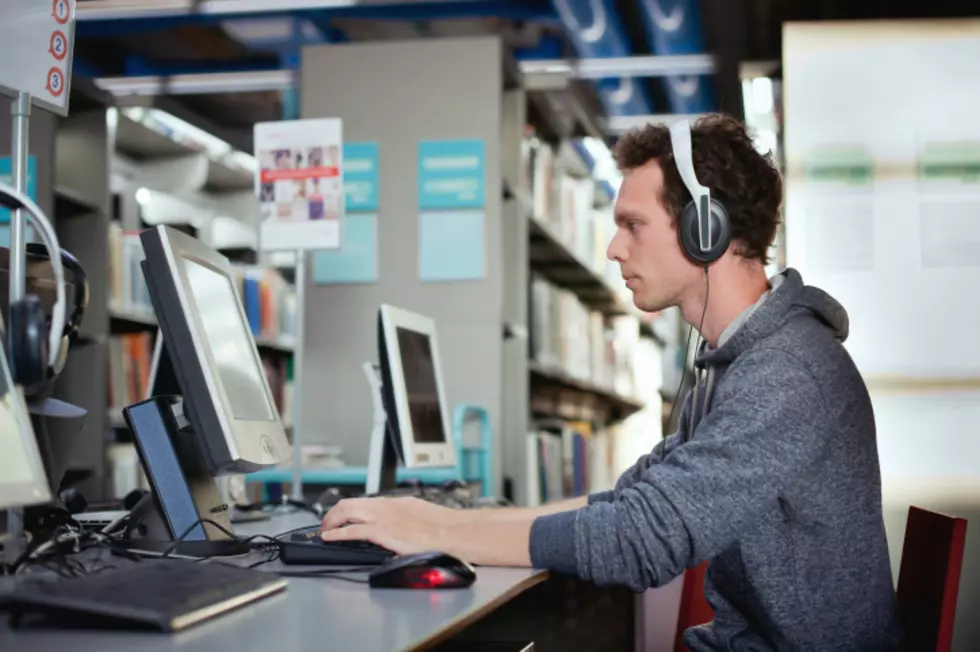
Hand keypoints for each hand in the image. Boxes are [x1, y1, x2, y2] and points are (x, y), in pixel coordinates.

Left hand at [320, 496, 462, 555]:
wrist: (449, 533)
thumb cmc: (440, 526)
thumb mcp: (419, 513)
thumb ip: (403, 516)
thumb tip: (397, 522)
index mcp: (394, 502)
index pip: (363, 501)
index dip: (347, 508)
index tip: (341, 516)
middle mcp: (385, 506)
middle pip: (349, 502)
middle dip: (334, 513)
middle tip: (327, 523)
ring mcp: (382, 518)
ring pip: (347, 512)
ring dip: (332, 521)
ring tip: (325, 530)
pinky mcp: (381, 532)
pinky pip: (352, 531)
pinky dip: (337, 534)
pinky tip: (329, 538)